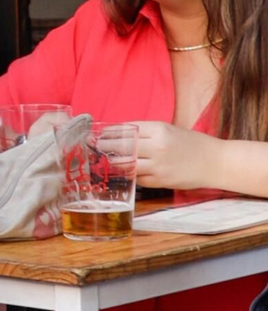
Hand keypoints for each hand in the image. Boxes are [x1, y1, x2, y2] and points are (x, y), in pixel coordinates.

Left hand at [101, 119, 217, 189]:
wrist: (216, 162)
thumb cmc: (192, 144)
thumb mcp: (170, 130)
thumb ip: (147, 133)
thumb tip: (120, 135)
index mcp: (160, 129)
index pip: (127, 129)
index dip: (110, 132)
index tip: (99, 133)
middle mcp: (157, 146)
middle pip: (122, 146)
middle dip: (105, 147)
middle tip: (94, 147)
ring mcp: (158, 165)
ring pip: (126, 164)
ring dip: (114, 163)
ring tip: (105, 161)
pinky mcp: (161, 181)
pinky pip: (137, 178)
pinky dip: (130, 175)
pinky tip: (125, 172)